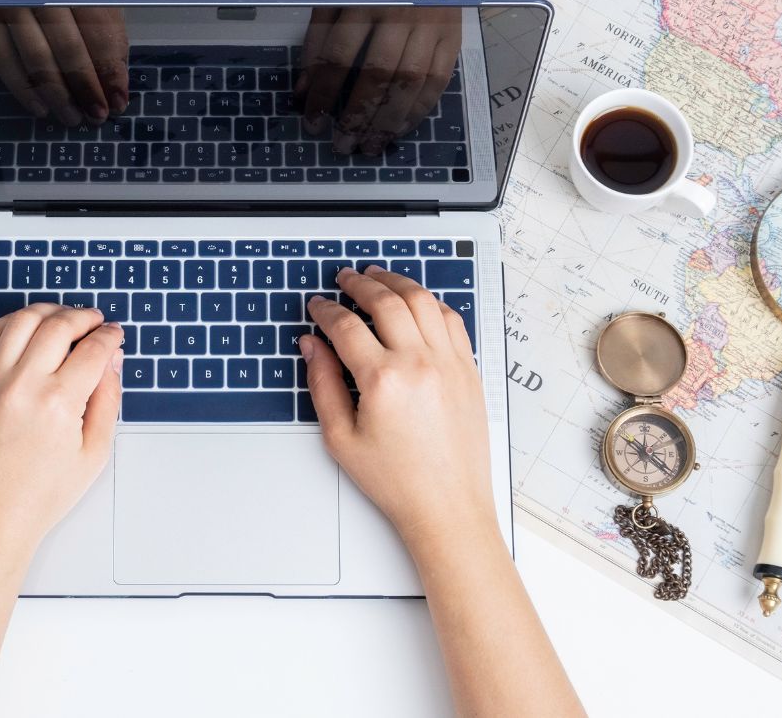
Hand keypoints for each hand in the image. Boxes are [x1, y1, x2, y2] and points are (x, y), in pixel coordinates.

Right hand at [0, 7, 129, 125]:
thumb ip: (108, 35)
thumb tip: (114, 82)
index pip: (99, 34)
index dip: (110, 73)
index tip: (118, 100)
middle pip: (69, 50)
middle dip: (86, 89)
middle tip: (97, 114)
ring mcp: (12, 4)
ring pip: (37, 60)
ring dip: (58, 96)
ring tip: (73, 116)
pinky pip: (4, 61)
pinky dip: (23, 90)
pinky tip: (41, 107)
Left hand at [0, 304, 124, 562]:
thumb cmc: (38, 497)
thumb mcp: (93, 454)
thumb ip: (107, 400)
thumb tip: (111, 363)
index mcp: (58, 403)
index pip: (93, 349)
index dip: (110, 336)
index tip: (114, 335)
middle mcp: (21, 385)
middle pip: (58, 325)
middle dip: (83, 317)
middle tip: (93, 322)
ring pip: (21, 321)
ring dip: (47, 312)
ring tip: (61, 318)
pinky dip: (11, 323)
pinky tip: (25, 328)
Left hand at [296, 7, 463, 155]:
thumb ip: (317, 42)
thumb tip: (303, 93)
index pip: (337, 55)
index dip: (322, 93)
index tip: (313, 123)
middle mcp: (399, 12)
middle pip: (376, 74)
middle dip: (357, 116)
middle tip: (341, 146)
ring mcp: (430, 24)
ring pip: (410, 83)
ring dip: (388, 121)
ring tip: (369, 147)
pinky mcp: (452, 35)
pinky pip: (437, 81)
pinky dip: (417, 111)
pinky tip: (398, 129)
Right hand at [300, 266, 493, 541]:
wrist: (447, 505)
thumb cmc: (396, 480)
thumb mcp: (340, 438)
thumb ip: (322, 384)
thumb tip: (312, 346)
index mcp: (383, 380)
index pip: (347, 326)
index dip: (326, 311)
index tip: (317, 306)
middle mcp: (420, 363)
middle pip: (386, 301)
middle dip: (360, 283)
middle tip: (344, 278)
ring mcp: (450, 363)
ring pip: (423, 301)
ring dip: (397, 282)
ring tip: (378, 276)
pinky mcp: (469, 370)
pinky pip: (452, 319)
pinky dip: (430, 302)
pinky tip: (416, 301)